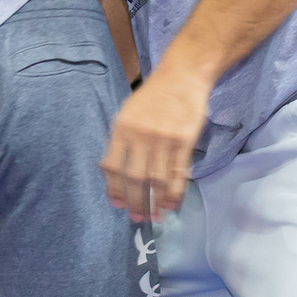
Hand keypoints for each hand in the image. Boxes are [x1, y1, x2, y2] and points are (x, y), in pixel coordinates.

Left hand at [101, 68, 209, 221]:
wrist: (182, 77)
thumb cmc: (152, 96)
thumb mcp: (127, 113)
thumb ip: (120, 140)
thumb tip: (114, 173)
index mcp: (121, 129)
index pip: (112, 167)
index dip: (114, 190)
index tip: (117, 206)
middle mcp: (141, 137)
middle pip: (135, 179)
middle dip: (136, 203)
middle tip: (137, 219)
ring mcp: (164, 141)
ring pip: (157, 181)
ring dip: (155, 203)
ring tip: (155, 218)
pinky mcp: (184, 143)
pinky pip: (178, 174)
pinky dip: (174, 193)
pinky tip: (171, 205)